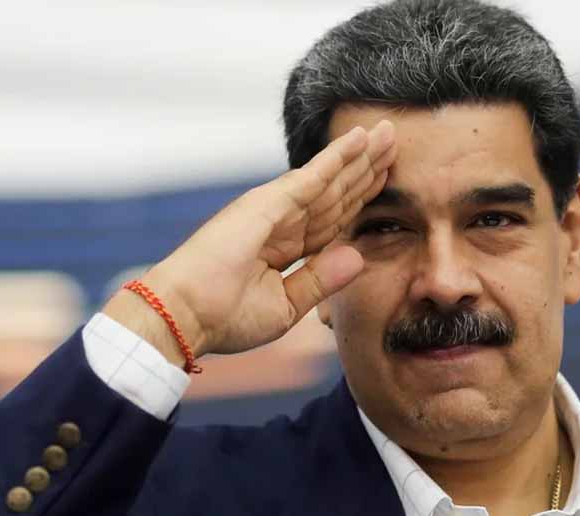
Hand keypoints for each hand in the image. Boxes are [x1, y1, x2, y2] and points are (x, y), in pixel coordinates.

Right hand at [104, 120, 396, 363]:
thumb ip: (321, 279)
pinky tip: (359, 140)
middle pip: (337, 192)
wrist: (185, 317)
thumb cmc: (224, 317)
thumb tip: (357, 253)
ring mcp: (274, 210)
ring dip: (361, 156)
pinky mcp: (267, 203)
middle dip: (367, 168)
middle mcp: (283, 222)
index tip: (388, 178)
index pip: (334, 218)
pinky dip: (336, 157)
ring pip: (330, 179)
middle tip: (394, 140)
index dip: (361, 197)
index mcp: (287, 247)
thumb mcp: (286, 305)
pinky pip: (311, 177)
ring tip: (387, 133)